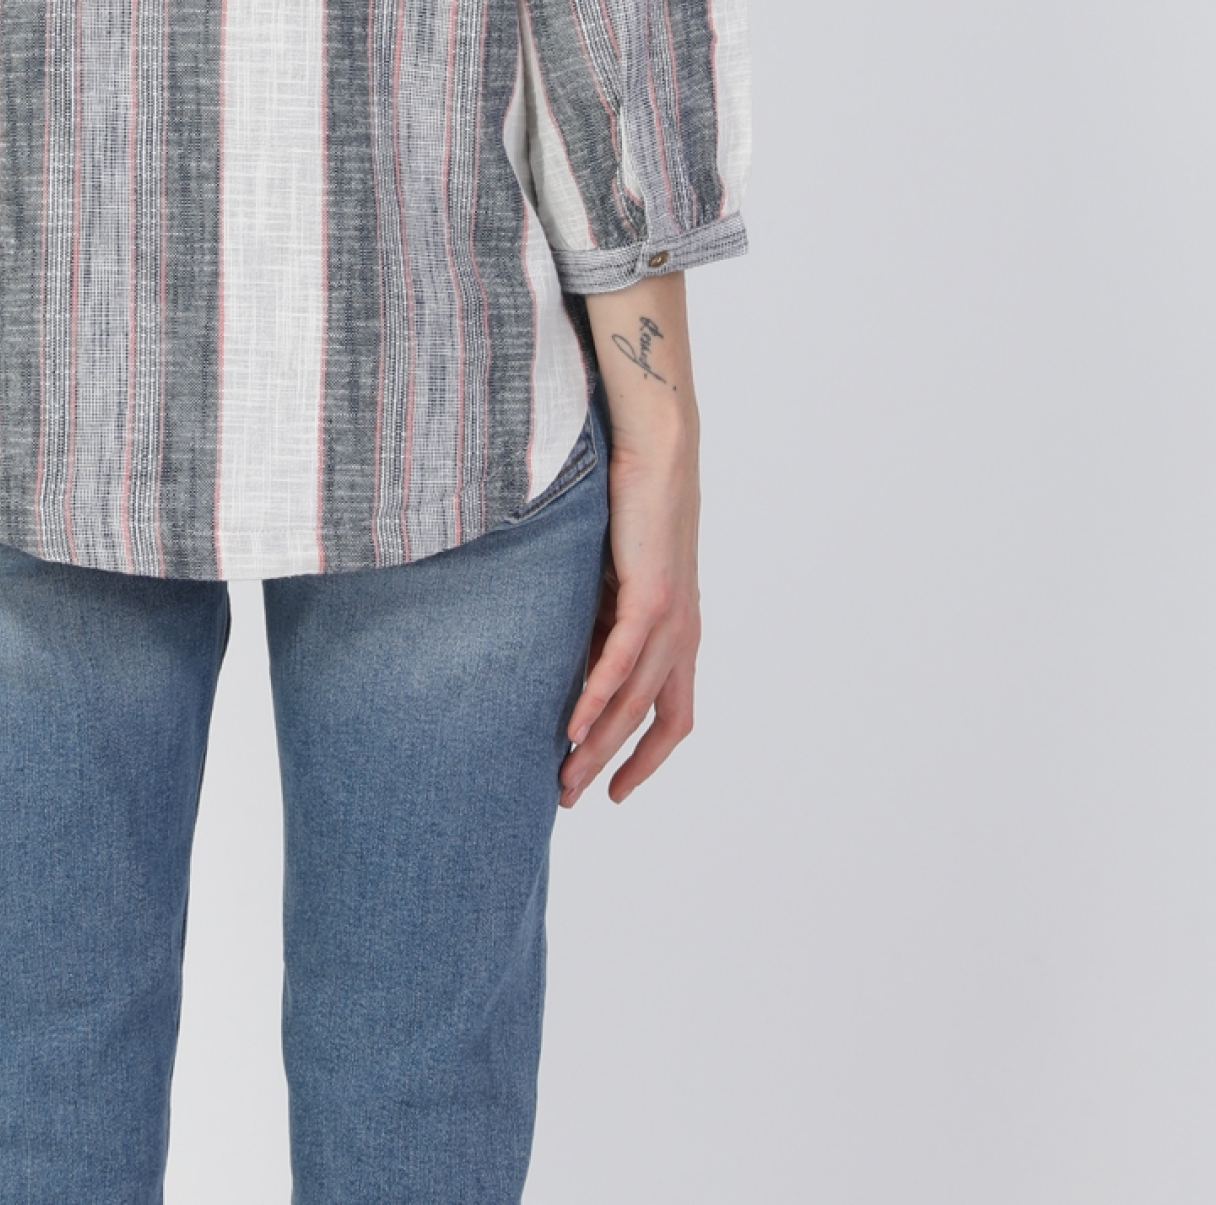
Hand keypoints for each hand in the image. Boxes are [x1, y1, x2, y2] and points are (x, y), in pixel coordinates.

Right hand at [560, 276, 701, 806]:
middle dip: (611, 764)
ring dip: (598, 740)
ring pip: (636, 700)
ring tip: (562, 772)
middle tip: (568, 795)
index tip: (612, 790)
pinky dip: (599, 695)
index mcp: (678, 632)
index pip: (671, 716)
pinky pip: (624, 660)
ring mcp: (672, 618)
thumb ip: (593, 615)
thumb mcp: (608, 573)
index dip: (644, 758)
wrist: (659, 446)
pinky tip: (573, 721)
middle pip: (652, 721)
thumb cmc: (632, 500)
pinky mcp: (652, 595)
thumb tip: (558, 649)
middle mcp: (683, 634)